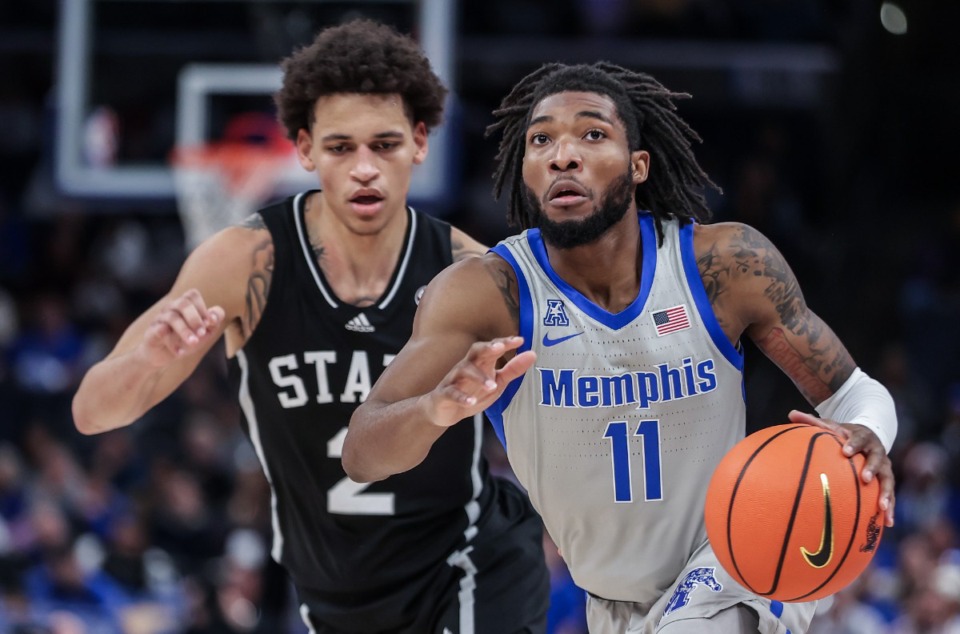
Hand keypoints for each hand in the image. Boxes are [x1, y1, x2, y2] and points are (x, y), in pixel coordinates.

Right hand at [140, 289, 224, 367]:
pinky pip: (160, 332)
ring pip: (172, 317)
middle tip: (202, 333)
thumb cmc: (185, 340)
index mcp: (183, 305)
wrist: (163, 356)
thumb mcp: (204, 332)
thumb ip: (214, 321)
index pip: (192, 295)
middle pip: (182, 303)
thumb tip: (214, 317)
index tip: (210, 323)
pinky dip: (172, 344)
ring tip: (193, 343)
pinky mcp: (151, 332)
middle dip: (195, 319)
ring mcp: (159, 319)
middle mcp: (170, 308)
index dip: (203, 307)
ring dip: (185, 331)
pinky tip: (180, 353)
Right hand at [422, 336, 535, 427]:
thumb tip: (532, 354)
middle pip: (475, 351)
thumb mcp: (497, 382)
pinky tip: (471, 401)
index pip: (493, 347)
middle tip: (499, 348)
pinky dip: (461, 397)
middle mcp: (467, 366)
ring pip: (464, 371)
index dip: (505, 342)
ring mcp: (454, 379)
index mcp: (481, 362)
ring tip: (492, 386)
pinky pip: (451, 392)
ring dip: (478, 377)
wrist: (444, 410)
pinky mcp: (444, 394)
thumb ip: (513, 370)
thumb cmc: (473, 392)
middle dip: (486, 348)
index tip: (519, 340)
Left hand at [788, 409, 895, 526]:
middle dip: (872, 468)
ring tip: (883, 508)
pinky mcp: (886, 479)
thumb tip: (790, 414)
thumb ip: (811, 421)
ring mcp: (884, 466)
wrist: (868, 435)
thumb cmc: (843, 433)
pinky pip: (890, 494)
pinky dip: (890, 507)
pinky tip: (887, 522)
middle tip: (864, 478)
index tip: (845, 451)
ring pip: (888, 479)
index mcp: (862, 437)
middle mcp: (876, 451)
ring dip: (886, 493)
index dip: (853, 444)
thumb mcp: (830, 425)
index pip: (858, 439)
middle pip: (878, 459)